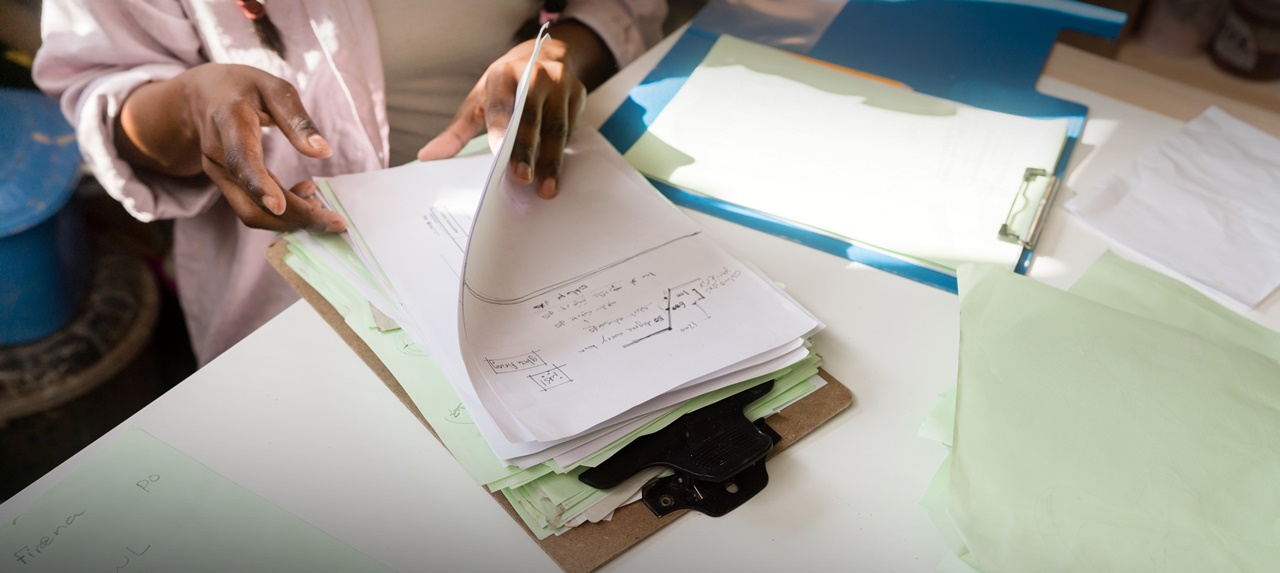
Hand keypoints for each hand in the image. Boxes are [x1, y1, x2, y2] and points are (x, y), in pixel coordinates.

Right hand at [117, 63, 344, 232]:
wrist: (202, 96)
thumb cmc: (244, 87)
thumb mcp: (274, 88)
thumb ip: (297, 120)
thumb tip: (323, 151)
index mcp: (229, 122)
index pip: (241, 159)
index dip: (258, 184)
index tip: (278, 206)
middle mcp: (218, 155)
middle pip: (250, 201)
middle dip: (294, 217)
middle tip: (336, 223)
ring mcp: (219, 174)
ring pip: (251, 212)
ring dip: (290, 220)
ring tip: (324, 212)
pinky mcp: (227, 185)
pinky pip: (252, 207)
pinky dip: (282, 212)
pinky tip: (306, 194)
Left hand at [416, 35, 586, 198]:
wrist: (546, 55)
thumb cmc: (506, 84)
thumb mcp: (479, 99)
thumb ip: (456, 130)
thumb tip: (428, 157)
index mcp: (504, 74)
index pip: (501, 103)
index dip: (500, 128)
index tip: (499, 154)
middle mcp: (535, 75)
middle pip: (532, 118)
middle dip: (527, 150)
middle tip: (522, 179)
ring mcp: (561, 83)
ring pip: (556, 127)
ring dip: (551, 161)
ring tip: (546, 188)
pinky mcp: (579, 93)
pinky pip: (572, 129)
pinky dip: (564, 154)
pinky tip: (558, 176)